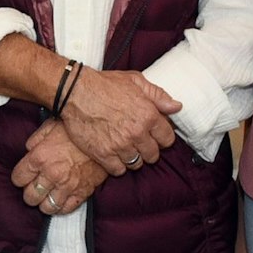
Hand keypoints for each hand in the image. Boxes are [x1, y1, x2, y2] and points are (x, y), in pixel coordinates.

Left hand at [10, 120, 106, 215]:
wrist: (105, 135)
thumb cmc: (77, 129)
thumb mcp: (51, 125)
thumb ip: (36, 139)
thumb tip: (29, 149)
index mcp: (40, 157)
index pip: (18, 178)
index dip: (20, 177)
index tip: (25, 175)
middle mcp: (51, 174)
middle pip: (30, 196)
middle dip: (30, 192)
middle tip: (35, 186)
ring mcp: (67, 185)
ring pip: (47, 207)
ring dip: (44, 202)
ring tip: (47, 195)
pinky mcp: (82, 192)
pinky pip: (66, 209)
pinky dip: (61, 207)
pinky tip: (61, 199)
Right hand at [60, 68, 179, 174]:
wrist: (75, 92)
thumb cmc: (105, 84)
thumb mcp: (136, 81)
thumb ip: (158, 95)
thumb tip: (176, 106)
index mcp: (148, 115)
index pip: (167, 138)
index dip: (162, 138)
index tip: (155, 136)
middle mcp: (137, 133)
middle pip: (153, 155)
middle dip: (148, 149)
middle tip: (139, 143)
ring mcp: (120, 146)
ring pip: (137, 164)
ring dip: (133, 158)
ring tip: (126, 148)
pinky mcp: (103, 155)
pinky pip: (118, 170)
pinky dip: (117, 165)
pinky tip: (114, 155)